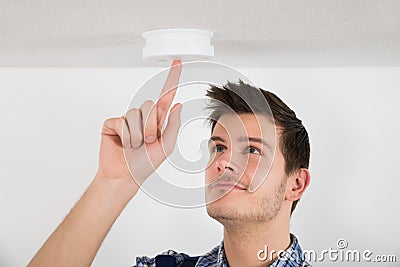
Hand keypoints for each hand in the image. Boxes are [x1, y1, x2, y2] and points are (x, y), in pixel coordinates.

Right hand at [96, 60, 182, 185]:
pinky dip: (125, 135)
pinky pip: (121, 121)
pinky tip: (123, 143)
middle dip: (151, 125)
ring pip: (136, 113)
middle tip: (149, 141)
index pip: (166, 95)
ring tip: (135, 145)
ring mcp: (127, 119)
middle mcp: (143, 116)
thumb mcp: (166, 146)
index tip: (177, 62)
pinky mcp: (113, 123)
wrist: (125, 176)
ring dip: (138, 133)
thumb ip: (173, 125)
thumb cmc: (146, 163)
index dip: (172, 78)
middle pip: (150, 106)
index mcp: (158, 120)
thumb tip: (177, 104)